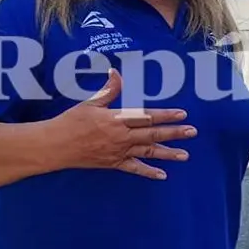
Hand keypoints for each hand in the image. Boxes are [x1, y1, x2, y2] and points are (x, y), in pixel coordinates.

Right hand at [52, 69, 195, 179]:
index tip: (182, 114)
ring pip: (148, 152)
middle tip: (192, 132)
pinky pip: (134, 169)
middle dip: (174, 133)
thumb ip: (108, 90)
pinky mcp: (113, 163)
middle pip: (152, 134)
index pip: (147, 116)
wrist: (55, 146)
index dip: (165, 115)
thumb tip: (116, 73)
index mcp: (117, 119)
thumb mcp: (90, 103)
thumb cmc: (71, 122)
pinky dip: (148, 172)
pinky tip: (163, 175)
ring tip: (185, 155)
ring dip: (167, 153)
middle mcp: (121, 136)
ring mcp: (118, 151)